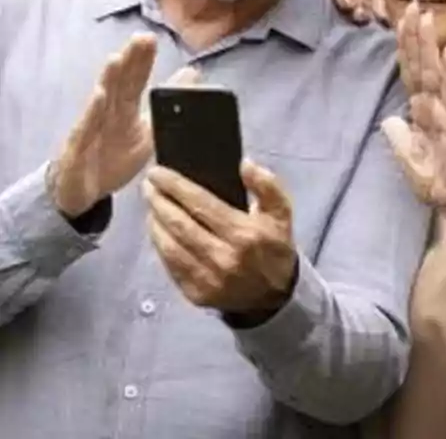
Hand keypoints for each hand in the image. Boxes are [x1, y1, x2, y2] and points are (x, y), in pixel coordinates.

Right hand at [50, 34, 198, 216]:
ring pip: (100, 102)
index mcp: (124, 112)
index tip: (151, 38)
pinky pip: (84, 130)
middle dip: (129, 61)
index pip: (133, 82)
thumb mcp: (147, 134)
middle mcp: (106, 115)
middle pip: (118, 84)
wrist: (84, 195)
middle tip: (142, 39)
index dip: (141, 61)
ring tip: (117, 59)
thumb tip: (191, 78)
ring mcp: (90, 131)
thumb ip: (165, 108)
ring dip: (108, 80)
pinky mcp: (77, 150)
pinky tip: (98, 97)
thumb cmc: (113, 158)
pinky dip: (91, 114)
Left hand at [144, 160, 297, 315]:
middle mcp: (224, 257)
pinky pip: (170, 265)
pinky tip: (157, 230)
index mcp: (244, 234)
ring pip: (170, 245)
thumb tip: (244, 164)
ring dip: (154, 222)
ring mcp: (207, 279)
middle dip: (159, 201)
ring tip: (150, 205)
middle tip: (148, 184)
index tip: (157, 172)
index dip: (175, 186)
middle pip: (180, 224)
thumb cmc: (275, 246)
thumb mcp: (282, 212)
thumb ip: (268, 185)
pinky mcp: (195, 294)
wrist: (274, 296)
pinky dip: (160, 245)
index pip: (201, 204)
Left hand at [382, 3, 445, 224]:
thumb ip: (399, 139)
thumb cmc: (434, 180)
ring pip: (434, 71)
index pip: (411, 72)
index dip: (405, 47)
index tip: (400, 20)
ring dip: (430, 44)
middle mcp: (433, 105)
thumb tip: (389, 120)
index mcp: (421, 110)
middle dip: (416, 34)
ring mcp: (445, 111)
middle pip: (422, 64)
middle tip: (412, 4)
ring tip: (427, 17)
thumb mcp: (408, 160)